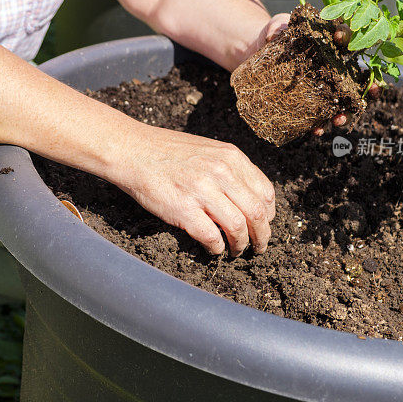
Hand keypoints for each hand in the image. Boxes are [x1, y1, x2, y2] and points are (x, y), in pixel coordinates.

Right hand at [110, 124, 274, 256]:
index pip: (266, 192)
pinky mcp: (184, 209)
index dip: (269, 214)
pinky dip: (217, 248)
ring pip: (238, 228)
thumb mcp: (208, 150)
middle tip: (258, 247)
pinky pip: (212, 237)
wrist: (133, 150)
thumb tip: (251, 199)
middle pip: (257, 213)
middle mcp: (221, 173)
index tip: (264, 224)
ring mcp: (202, 191)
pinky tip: (214, 248)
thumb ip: (231, 170)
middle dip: (262, 236)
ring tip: (236, 251)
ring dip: (241, 245)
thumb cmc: (168, 152)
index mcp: (231, 158)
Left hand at [245, 15, 355, 135]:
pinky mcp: (307, 103)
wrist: (256, 53)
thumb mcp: (275, 27)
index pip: (345, 39)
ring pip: (341, 104)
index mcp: (329, 45)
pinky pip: (318, 118)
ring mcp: (321, 88)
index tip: (340, 38)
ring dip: (345, 113)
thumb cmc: (274, 36)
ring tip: (340, 119)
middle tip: (373, 89)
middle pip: (355, 79)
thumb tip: (275, 35)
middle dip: (367, 86)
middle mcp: (331, 68)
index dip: (348, 37)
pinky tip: (317, 130)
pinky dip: (319, 126)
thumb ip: (277, 26)